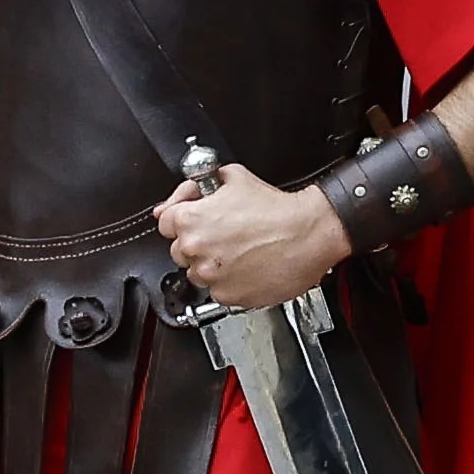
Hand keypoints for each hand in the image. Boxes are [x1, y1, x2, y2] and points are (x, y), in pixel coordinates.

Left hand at [153, 163, 350, 308]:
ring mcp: (211, 276)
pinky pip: (218, 291)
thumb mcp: (235, 177)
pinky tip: (249, 266)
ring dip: (213, 265)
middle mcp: (196, 250)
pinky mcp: (229, 296)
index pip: (164, 222)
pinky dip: (230, 282)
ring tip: (240, 252)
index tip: (195, 221)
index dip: (181, 218)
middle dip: (199, 243)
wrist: (309, 233)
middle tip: (226, 235)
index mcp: (191, 220)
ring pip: (198, 273)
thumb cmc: (278, 209)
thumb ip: (199, 185)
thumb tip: (186, 195)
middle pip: (180, 250)